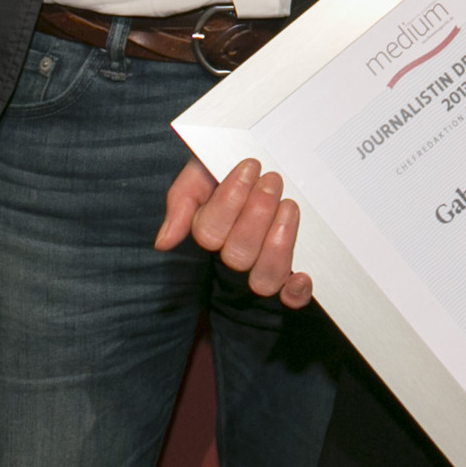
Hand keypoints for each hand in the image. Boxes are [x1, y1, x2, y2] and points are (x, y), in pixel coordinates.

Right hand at [158, 157, 313, 305]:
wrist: (269, 174)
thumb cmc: (232, 175)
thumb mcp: (203, 174)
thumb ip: (182, 199)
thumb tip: (164, 242)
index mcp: (210, 234)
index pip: (209, 232)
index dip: (230, 200)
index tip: (250, 167)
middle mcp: (234, 258)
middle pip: (238, 256)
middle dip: (258, 213)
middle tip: (272, 181)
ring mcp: (261, 271)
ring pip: (264, 279)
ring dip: (279, 243)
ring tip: (289, 207)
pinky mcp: (290, 281)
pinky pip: (291, 299)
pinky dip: (296, 291)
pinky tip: (302, 274)